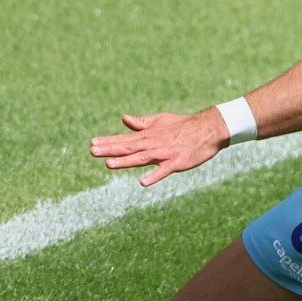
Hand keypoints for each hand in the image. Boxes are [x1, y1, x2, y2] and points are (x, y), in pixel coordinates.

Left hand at [90, 111, 228, 186]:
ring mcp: (165, 153)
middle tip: (93, 151)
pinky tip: (143, 182)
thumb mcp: (161, 120)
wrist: (209, 128)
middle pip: (129, 147)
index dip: (108, 141)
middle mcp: (154, 143)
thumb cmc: (184, 125)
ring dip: (125, 161)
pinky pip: (164, 171)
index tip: (92, 143)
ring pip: (142, 158)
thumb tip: (124, 119)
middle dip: (110, 150)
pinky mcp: (177, 162)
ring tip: (109, 164)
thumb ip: (142, 122)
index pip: (125, 138)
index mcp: (149, 134)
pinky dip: (154, 176)